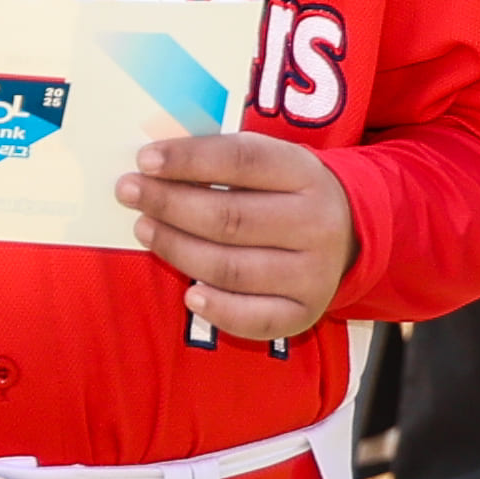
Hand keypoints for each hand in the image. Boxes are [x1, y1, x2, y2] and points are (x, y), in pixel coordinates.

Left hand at [112, 131, 358, 342]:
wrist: (349, 233)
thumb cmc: (284, 191)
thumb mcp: (269, 162)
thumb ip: (221, 160)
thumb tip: (153, 164)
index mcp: (304, 174)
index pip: (242, 160)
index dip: (190, 159)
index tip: (145, 160)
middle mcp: (315, 223)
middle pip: (231, 218)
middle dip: (170, 204)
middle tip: (130, 193)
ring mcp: (314, 273)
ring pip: (233, 268)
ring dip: (179, 249)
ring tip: (145, 230)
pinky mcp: (306, 312)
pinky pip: (256, 319)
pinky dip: (218, 309)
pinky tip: (189, 293)